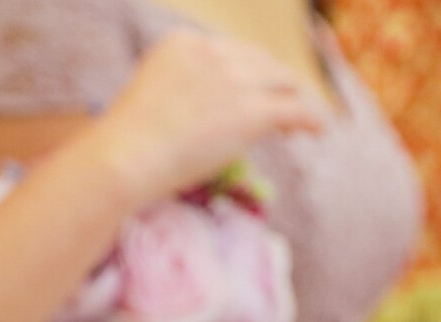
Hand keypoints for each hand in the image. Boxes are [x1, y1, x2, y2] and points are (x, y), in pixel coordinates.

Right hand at [86, 30, 326, 207]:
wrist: (123, 160)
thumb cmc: (122, 147)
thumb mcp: (148, 101)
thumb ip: (178, 95)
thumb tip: (201, 119)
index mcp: (182, 43)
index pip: (229, 53)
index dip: (246, 74)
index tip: (250, 93)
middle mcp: (211, 53)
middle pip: (259, 62)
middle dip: (272, 84)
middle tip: (278, 111)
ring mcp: (232, 81)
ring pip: (281, 82)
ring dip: (292, 100)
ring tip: (300, 123)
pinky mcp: (250, 112)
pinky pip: (294, 110)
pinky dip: (310, 119)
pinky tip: (318, 131)